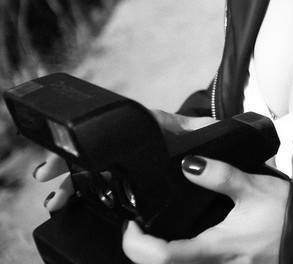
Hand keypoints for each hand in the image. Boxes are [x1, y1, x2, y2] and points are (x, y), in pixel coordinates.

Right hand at [33, 111, 214, 211]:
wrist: (205, 143)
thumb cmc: (202, 134)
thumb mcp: (203, 130)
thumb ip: (202, 129)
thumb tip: (204, 129)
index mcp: (146, 129)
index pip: (111, 132)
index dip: (86, 145)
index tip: (65, 158)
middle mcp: (131, 142)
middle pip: (92, 154)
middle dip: (66, 166)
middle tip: (47, 178)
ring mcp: (126, 159)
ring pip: (92, 171)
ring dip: (70, 184)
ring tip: (55, 201)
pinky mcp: (126, 174)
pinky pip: (100, 182)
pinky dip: (82, 191)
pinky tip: (68, 204)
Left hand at [122, 156, 290, 263]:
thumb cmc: (287, 213)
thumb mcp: (253, 187)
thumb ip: (219, 175)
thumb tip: (186, 165)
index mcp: (215, 248)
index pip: (160, 257)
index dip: (136, 243)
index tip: (131, 223)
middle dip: (142, 253)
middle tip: (138, 229)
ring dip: (161, 257)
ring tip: (156, 234)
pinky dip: (182, 258)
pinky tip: (186, 240)